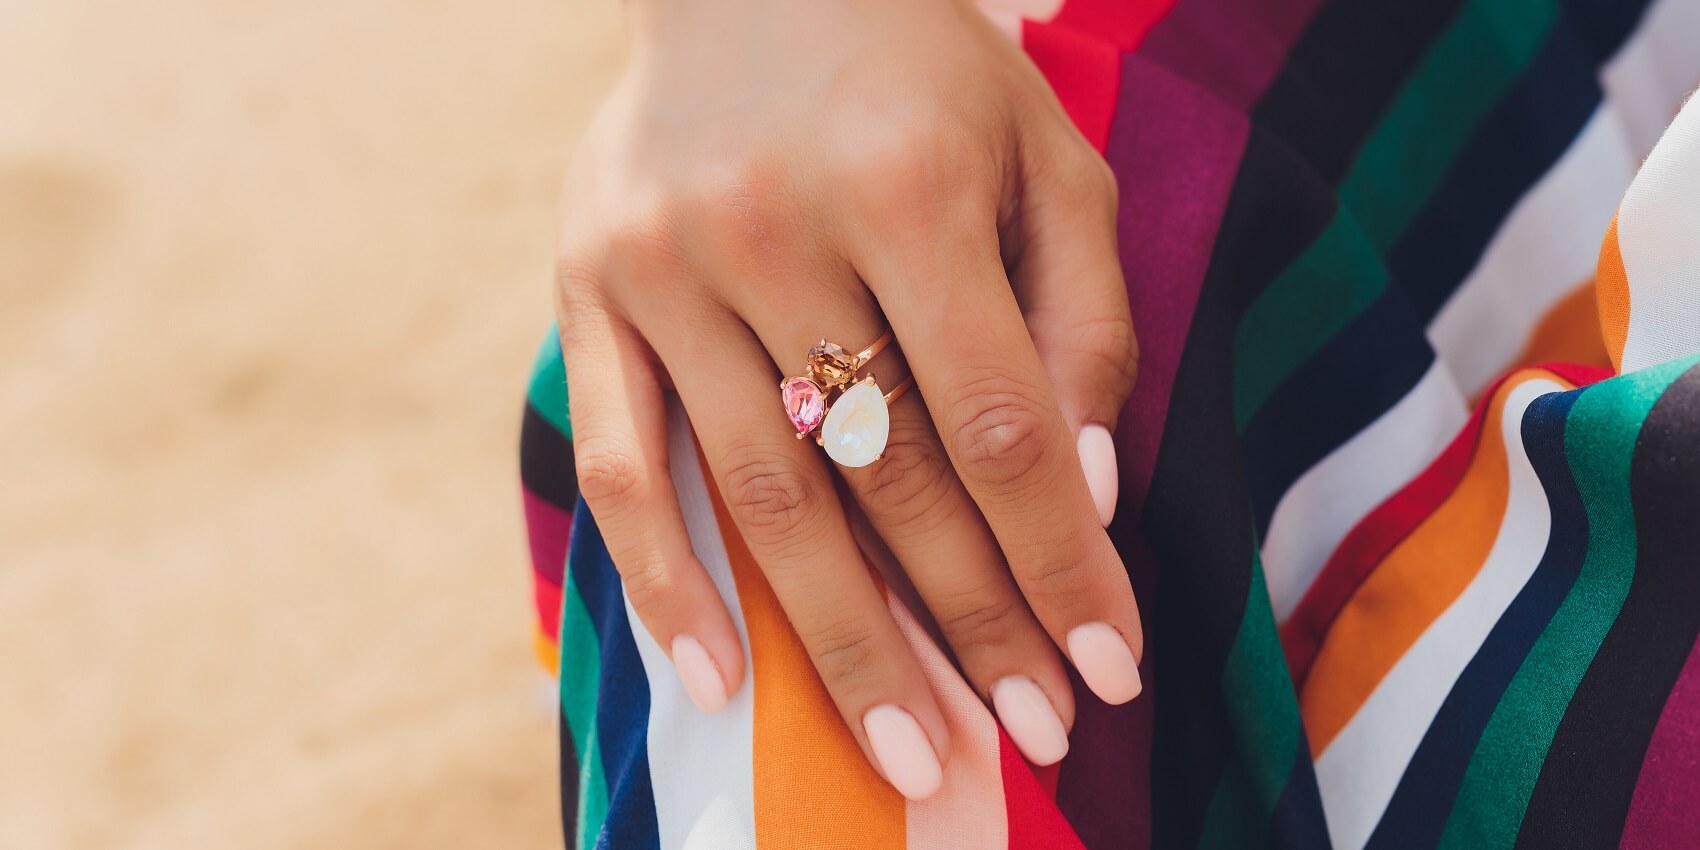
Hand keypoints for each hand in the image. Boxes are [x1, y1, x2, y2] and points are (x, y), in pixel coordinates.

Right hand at [554, 0, 1141, 798]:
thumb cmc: (922, 72)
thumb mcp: (1042, 155)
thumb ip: (1079, 314)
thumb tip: (1080, 491)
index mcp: (908, 185)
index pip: (1002, 426)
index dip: (1061, 563)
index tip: (1110, 668)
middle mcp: (774, 229)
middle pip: (888, 479)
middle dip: (971, 624)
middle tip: (1030, 733)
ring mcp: (665, 266)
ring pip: (761, 497)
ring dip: (841, 644)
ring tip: (907, 750)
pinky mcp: (589, 289)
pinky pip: (621, 465)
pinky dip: (666, 584)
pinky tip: (724, 682)